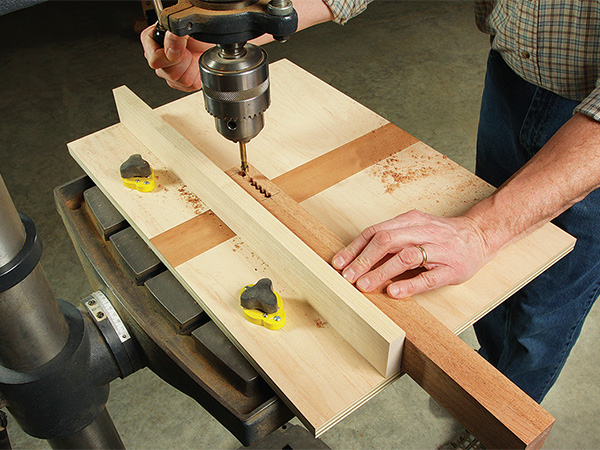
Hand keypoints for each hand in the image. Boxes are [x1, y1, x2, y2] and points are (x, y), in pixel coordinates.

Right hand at [141, 24, 211, 91]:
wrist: (208, 41)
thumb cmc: (197, 32)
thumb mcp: (188, 26)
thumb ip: (177, 31)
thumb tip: (172, 36)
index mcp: (151, 42)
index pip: (154, 59)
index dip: (171, 55)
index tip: (183, 46)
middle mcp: (157, 59)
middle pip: (167, 72)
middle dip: (183, 60)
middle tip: (188, 50)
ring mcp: (168, 73)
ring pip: (179, 80)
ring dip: (191, 66)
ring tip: (193, 56)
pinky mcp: (181, 84)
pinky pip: (189, 86)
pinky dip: (197, 75)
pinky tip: (195, 65)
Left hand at [331, 210, 490, 297]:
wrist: (480, 234)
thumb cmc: (441, 235)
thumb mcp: (414, 229)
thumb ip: (391, 240)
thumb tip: (357, 259)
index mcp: (409, 221)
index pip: (375, 231)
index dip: (355, 248)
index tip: (339, 263)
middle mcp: (422, 231)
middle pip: (386, 241)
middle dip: (363, 260)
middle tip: (347, 277)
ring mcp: (438, 249)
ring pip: (405, 257)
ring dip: (381, 272)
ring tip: (364, 285)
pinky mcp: (451, 268)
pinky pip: (428, 276)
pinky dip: (410, 284)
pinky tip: (394, 292)